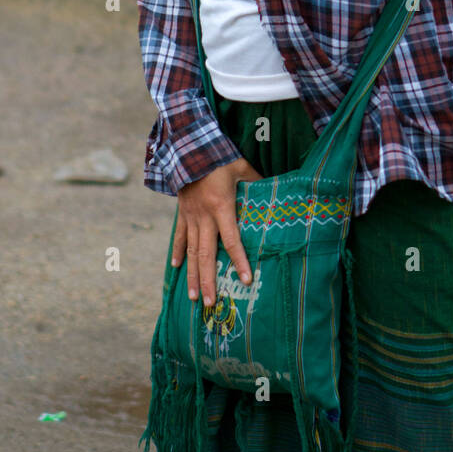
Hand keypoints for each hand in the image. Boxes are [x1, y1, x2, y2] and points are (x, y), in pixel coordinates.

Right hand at [172, 158, 262, 306]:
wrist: (189, 147)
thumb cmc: (220, 157)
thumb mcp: (243, 168)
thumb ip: (257, 182)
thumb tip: (276, 191)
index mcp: (222, 207)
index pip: (232, 240)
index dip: (240, 261)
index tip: (246, 281)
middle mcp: (204, 216)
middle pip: (205, 254)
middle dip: (208, 280)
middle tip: (210, 303)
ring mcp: (190, 216)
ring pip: (190, 251)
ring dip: (192, 275)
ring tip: (193, 297)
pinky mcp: (182, 213)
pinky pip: (179, 236)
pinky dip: (177, 252)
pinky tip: (176, 268)